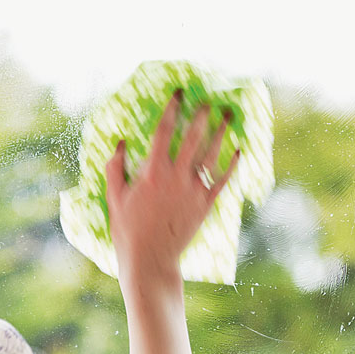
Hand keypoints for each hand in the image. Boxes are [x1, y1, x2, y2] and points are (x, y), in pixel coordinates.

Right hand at [105, 91, 238, 285]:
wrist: (151, 259)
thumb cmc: (128, 230)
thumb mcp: (115, 197)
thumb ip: (115, 168)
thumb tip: (119, 143)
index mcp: (152, 171)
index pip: (164, 131)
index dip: (173, 109)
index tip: (179, 93)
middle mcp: (176, 177)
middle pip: (192, 138)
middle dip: (201, 116)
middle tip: (208, 100)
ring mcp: (193, 191)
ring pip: (211, 155)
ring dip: (221, 133)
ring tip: (228, 116)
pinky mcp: (205, 205)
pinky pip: (222, 181)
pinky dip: (232, 165)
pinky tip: (239, 151)